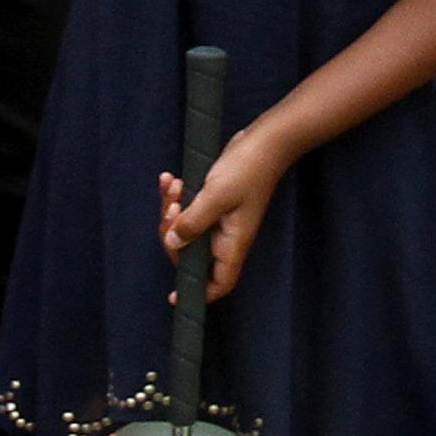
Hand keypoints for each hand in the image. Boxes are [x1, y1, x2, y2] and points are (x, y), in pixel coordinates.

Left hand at [159, 120, 291, 302]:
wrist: (264, 139)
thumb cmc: (247, 169)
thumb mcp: (216, 196)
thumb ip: (193, 222)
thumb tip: (173, 244)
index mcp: (232, 243)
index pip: (218, 283)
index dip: (198, 293)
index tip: (174, 296)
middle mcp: (225, 236)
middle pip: (190, 253)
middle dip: (172, 233)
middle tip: (172, 207)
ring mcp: (219, 218)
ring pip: (184, 227)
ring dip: (171, 208)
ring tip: (172, 185)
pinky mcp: (213, 201)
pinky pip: (187, 206)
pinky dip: (176, 195)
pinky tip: (171, 178)